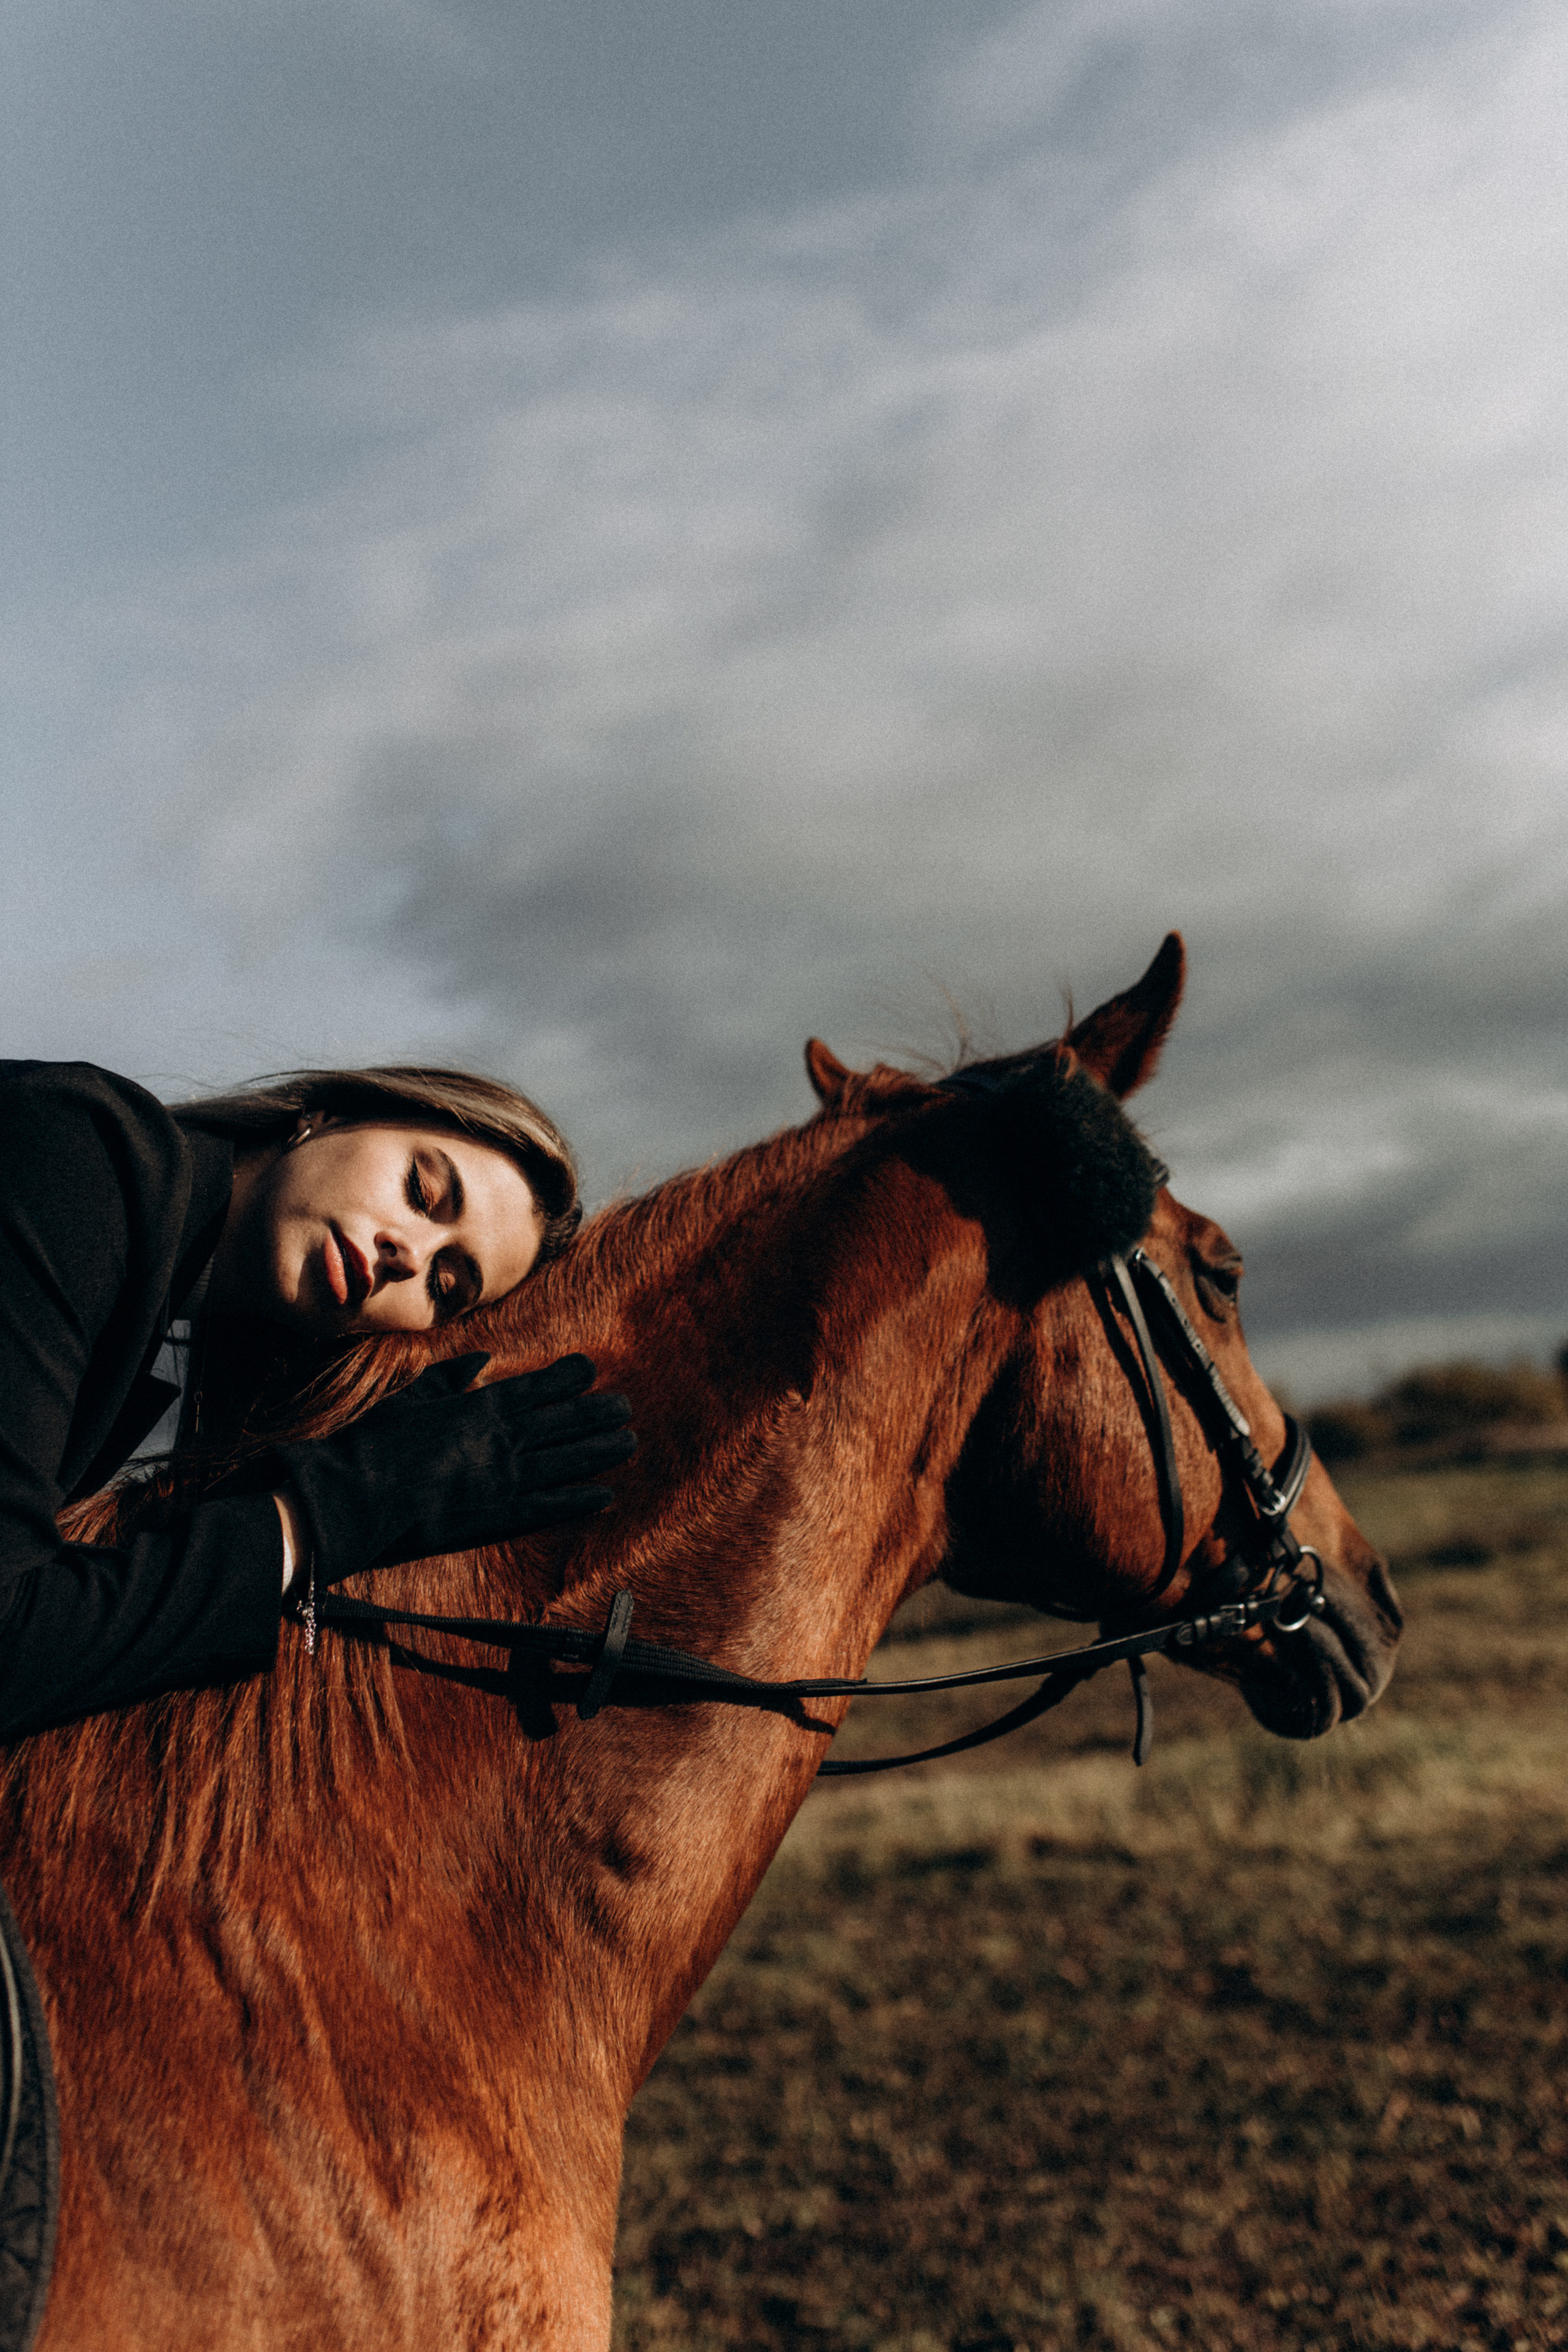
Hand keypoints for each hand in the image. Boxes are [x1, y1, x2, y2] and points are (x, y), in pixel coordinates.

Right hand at [274, 1353, 634, 1586]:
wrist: (355, 1496)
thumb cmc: (374, 1444)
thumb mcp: (411, 1398)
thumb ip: (449, 1377)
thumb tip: (481, 1357)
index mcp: (478, 1408)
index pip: (535, 1388)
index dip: (567, 1379)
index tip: (591, 1370)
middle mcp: (500, 1440)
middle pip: (561, 1424)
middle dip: (597, 1415)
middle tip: (626, 1408)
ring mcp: (502, 1480)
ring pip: (564, 1462)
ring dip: (599, 1452)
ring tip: (628, 1443)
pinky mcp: (495, 1517)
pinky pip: (548, 1508)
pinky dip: (578, 1501)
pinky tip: (604, 1496)